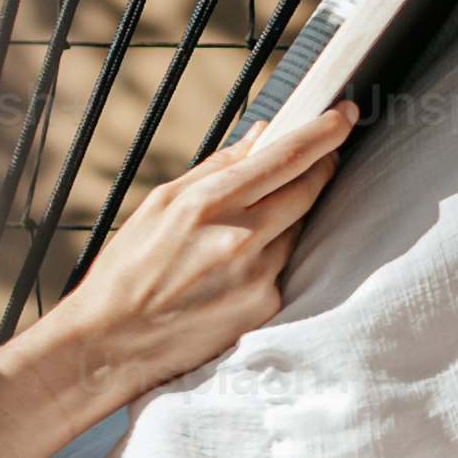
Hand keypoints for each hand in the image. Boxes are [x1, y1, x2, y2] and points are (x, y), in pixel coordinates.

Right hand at [17, 100, 349, 407]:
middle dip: (322, 166)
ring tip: (246, 226)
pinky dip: (272, 256)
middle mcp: (240, 238)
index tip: (345, 114)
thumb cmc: (128, 268)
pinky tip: (236, 267)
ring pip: (297, 228)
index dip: (324, 132)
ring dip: (288, 216)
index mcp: (208, 202)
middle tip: (325, 154)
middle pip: (307, 189)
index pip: (286, 157)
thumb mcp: (161, 203)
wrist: (111, 343)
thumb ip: (217, 166)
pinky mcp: (264, 305)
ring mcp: (258, 275)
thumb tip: (262, 134)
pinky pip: (284, 267)